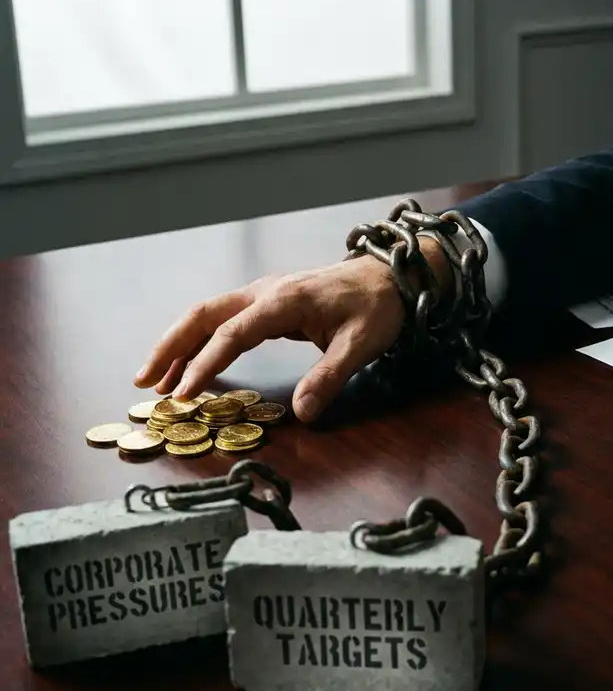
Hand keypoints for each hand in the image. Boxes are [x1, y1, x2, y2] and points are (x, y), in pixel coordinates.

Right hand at [133, 239, 452, 421]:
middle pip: (204, 315)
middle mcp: (265, 292)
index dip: (204, 364)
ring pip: (209, 313)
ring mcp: (265, 293)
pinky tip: (192, 361)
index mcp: (284, 301)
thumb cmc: (376, 308)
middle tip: (144, 382)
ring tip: (156, 378)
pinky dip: (201, 338)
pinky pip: (225, 317)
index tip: (183, 395)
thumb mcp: (360, 345)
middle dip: (170, 347)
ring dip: (180, 342)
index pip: (232, 335)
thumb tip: (303, 414)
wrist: (390, 277)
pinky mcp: (270, 301)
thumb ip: (329, 377)